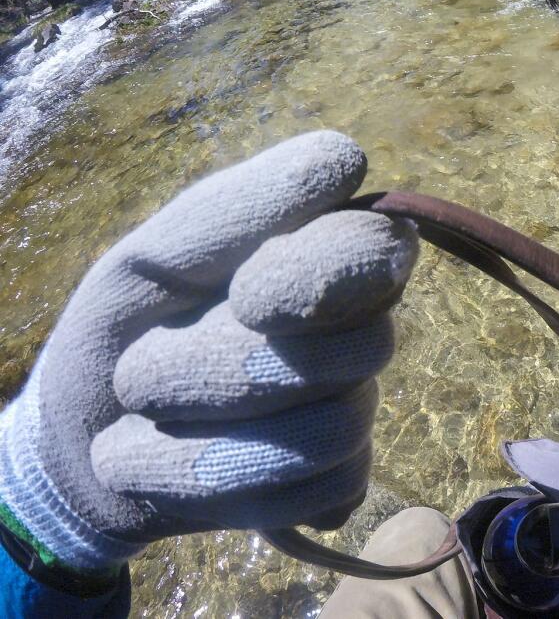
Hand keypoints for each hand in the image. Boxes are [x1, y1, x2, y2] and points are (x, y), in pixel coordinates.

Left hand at [0, 131, 415, 574]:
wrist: (79, 436)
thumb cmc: (125, 324)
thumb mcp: (156, 255)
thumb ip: (243, 205)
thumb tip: (350, 163)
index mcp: (325, 257)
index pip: (382, 247)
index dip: (321, 274)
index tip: (245, 291)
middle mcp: (356, 329)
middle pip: (363, 349)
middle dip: (226, 368)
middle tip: (141, 370)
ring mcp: (351, 408)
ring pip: (333, 430)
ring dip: (205, 439)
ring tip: (141, 421)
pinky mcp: (334, 485)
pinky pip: (318, 494)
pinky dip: (212, 488)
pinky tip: (169, 469)